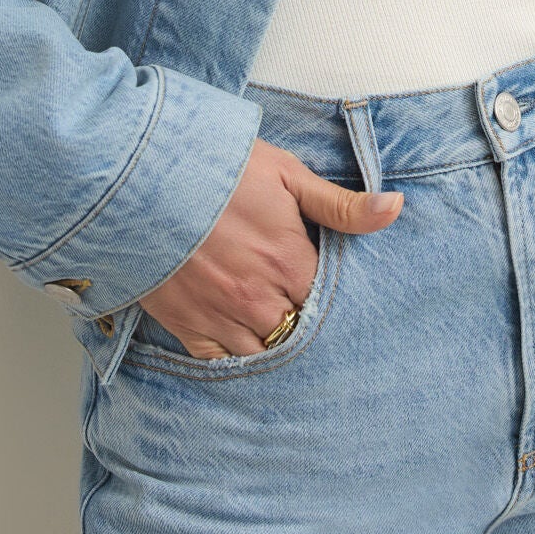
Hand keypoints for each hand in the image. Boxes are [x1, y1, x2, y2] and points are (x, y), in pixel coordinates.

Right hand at [137, 139, 403, 357]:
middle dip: (308, 324)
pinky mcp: (188, 327)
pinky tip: (245, 348)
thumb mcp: (286, 174)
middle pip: (301, 332)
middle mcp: (261, 300)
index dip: (335, 297)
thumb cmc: (217, 169)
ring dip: (277, 345)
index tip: (334, 290)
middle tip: (310, 315)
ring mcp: (223, 318)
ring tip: (281, 331)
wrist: (139, 179)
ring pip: (267, 354)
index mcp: (291, 262)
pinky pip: (222, 364)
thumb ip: (341, 204)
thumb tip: (395, 209)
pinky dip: (237, 361)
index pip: (331, 301)